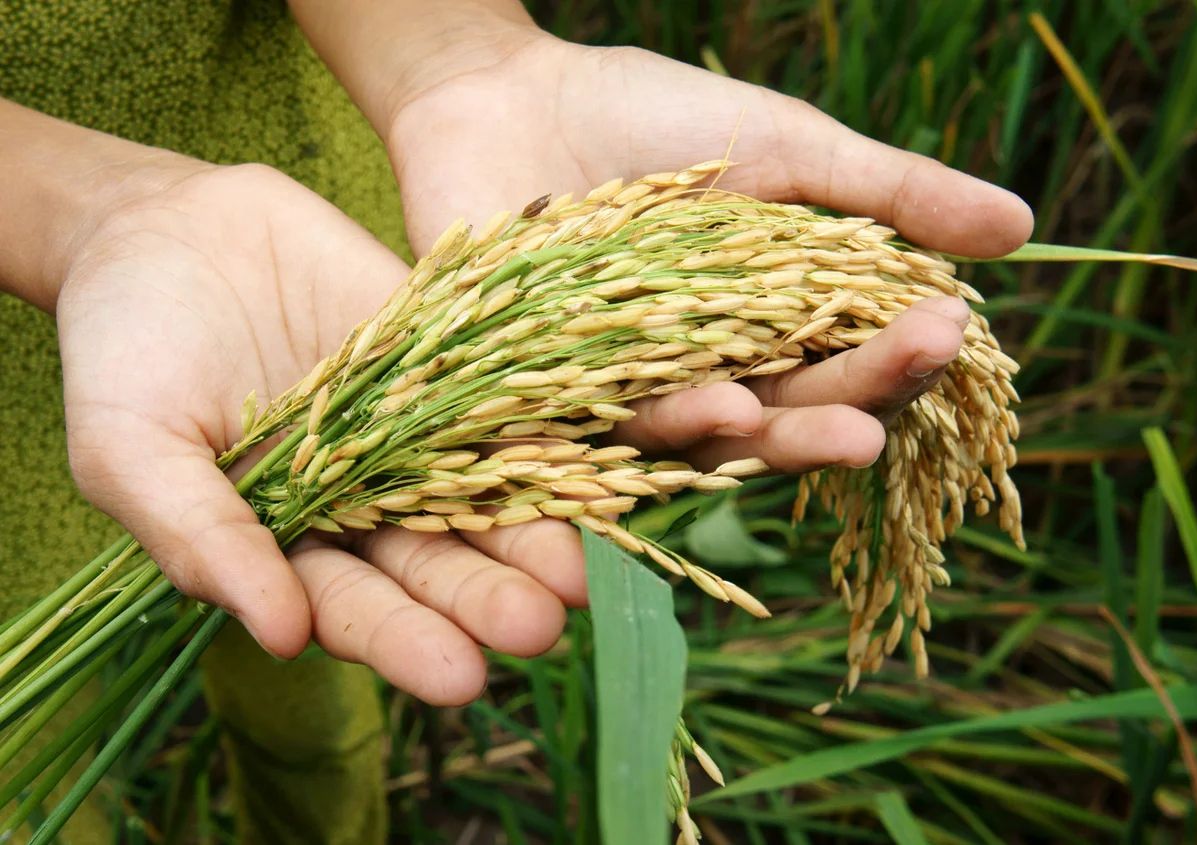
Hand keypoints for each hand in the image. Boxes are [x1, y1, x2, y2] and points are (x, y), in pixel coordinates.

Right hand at [58, 161, 539, 704]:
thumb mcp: (131, 449)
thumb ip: (200, 537)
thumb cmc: (124, 353)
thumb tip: (280, 633)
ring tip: (584, 567)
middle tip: (541, 628)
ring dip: (538, 528)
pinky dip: (551, 423)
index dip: (405, 641)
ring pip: (487, 489)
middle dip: (489, 597)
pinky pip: (506, 395)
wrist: (163, 230)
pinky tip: (601, 454)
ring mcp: (419, 430)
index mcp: (295, 544)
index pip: (357, 608)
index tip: (458, 679)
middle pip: (440, 560)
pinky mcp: (452, 362)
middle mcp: (371, 500)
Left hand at [373, 30, 1033, 592]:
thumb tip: (1021, 232)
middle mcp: (709, 374)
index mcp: (770, 327)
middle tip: (919, 370)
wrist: (508, 91)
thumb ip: (889, 194)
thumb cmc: (649, 115)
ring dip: (779, 435)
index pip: (848, 365)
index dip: (899, 354)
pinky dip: (665, 423)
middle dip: (859, 397)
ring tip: (842, 427)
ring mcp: (631, 392)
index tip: (951, 324)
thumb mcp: (787, 147)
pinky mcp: (551, 401)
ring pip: (713, 439)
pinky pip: (611, 429)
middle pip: (792, 414)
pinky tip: (720, 407)